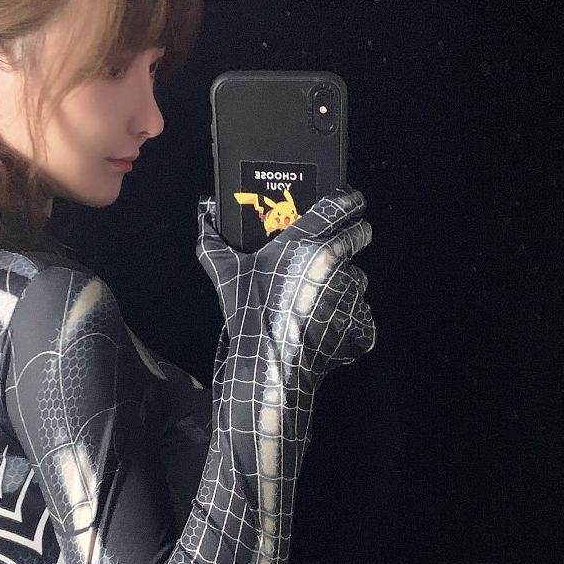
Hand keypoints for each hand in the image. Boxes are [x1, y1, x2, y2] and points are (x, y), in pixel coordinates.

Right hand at [196, 187, 375, 391]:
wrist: (269, 364)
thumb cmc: (249, 314)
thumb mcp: (226, 273)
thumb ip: (212, 239)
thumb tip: (204, 211)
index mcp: (306, 243)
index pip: (339, 207)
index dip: (350, 200)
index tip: (354, 199)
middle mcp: (334, 263)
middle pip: (360, 234)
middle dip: (356, 235)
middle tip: (343, 242)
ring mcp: (350, 292)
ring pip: (358, 276)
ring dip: (345, 281)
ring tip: (319, 297)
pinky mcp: (359, 320)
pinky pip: (360, 311)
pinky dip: (347, 316)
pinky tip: (324, 322)